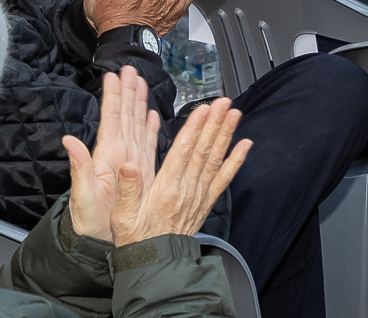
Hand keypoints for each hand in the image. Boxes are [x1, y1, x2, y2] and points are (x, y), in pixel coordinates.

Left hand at [64, 66, 160, 242]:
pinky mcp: (140, 173)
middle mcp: (118, 156)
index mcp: (107, 157)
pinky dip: (151, 129)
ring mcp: (130, 163)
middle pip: (125, 117)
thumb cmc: (89, 224)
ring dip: (139, 104)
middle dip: (128, 92)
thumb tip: (68, 140)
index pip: (111, 120)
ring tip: (141, 84)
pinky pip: (147, 145)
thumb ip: (79, 167)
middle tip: (131, 70)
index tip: (114, 75)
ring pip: (137, 126)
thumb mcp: (83, 196)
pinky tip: (153, 117)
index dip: (113, 98)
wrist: (97, 244)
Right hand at [111, 98, 248, 245]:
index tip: (203, 110)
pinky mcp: (206, 203)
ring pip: (215, 160)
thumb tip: (128, 165)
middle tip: (224, 102)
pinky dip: (236, 161)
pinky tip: (245, 145)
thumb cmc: (136, 239)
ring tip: (234, 113)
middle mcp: (187, 190)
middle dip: (214, 124)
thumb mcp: (122, 216)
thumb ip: (126, 190)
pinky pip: (224, 179)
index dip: (194, 129)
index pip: (182, 152)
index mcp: (165, 189)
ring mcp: (199, 196)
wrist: (155, 264)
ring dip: (226, 135)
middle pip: (202, 151)